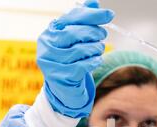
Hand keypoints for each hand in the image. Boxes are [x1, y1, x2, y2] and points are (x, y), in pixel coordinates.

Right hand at [36, 0, 114, 117]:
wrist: (64, 88)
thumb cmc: (71, 59)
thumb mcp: (76, 40)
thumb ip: (83, 21)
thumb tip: (94, 3)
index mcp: (50, 31)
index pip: (71, 18)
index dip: (91, 15)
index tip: (109, 14)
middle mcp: (46, 45)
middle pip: (74, 33)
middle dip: (94, 33)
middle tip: (103, 35)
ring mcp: (50, 62)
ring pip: (79, 50)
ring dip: (95, 49)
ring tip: (99, 49)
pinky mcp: (59, 77)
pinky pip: (81, 66)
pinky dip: (93, 62)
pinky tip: (97, 60)